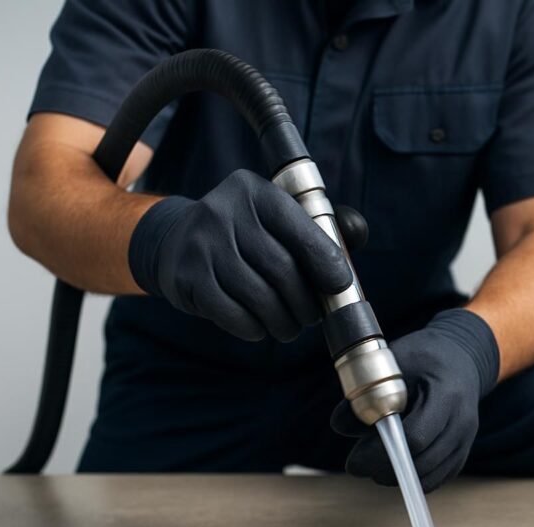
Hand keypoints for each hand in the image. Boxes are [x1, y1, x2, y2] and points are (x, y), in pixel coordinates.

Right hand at [128, 169, 365, 341]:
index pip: (300, 230)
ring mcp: (202, 244)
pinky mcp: (187, 276)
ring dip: (283, 321)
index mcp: (255, 191)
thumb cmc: (245, 235)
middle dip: (305, 302)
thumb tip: (358, 234)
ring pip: (259, 296)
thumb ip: (319, 227)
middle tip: (311, 317)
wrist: (175, 241)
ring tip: (289, 328)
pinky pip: (232, 313)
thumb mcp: (276, 218)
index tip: (339, 285)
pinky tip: (260, 327)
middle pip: (282, 269)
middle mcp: (224, 211)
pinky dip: (253, 328)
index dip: (326, 262)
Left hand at [330, 308, 499, 491]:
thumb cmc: (425, 358)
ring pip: (431, 476)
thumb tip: (339, 425)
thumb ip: (366, 391)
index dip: (382, 454)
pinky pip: (438, 478)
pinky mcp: (462, 452)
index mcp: (447, 396)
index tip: (355, 461)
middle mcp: (462, 422)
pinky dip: (413, 479)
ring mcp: (466, 440)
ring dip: (398, 477)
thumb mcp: (394, 363)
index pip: (416, 438)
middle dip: (385, 470)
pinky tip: (393, 467)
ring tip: (373, 466)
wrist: (463, 360)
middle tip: (357, 466)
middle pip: (423, 462)